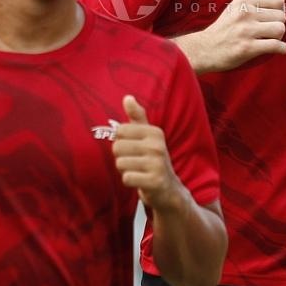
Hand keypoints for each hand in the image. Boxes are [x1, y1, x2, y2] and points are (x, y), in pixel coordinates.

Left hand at [113, 96, 186, 210]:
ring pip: (120, 163)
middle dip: (121, 157)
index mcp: (155, 132)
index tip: (133, 148)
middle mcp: (157, 146)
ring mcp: (157, 164)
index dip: (121, 142)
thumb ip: (137, 117)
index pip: (120, 131)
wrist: (168, 188)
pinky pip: (127, 178)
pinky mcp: (154, 181)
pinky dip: (129, 181)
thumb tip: (127, 97)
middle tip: (135, 162)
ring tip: (138, 171)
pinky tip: (140, 181)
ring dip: (125, 170)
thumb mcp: (148, 136)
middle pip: (117, 147)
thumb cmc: (153, 159)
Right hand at [189, 0, 285, 71]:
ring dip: (278, 36)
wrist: (205, 49)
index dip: (279, 9)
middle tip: (268, 30)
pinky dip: (280, 49)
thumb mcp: (238, 7)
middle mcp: (245, 13)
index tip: (271, 16)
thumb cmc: (224, 28)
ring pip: (280, 29)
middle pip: (281, 16)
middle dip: (278, 24)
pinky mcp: (248, 48)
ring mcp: (246, 30)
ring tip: (269, 38)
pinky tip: (275, 49)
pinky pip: (276, 46)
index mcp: (244, 1)